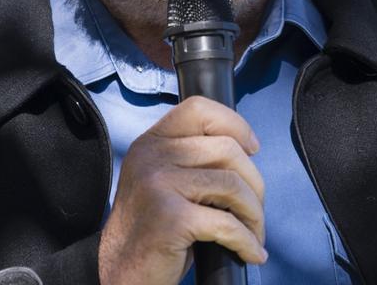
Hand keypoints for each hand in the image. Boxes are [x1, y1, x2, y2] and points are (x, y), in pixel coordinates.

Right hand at [98, 96, 267, 284]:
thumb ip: (192, 159)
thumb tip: (246, 150)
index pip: (199, 109)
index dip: (234, 124)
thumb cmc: (154, 230)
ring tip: (254, 234)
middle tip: (254, 212)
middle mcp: (152, 157)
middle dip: (254, 184)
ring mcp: (159, 185)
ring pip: (232, 185)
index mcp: (151, 143)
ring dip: (254, 215)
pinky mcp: (171, 217)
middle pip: (227, 149)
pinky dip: (247, 242)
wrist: (121, 271)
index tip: (252, 149)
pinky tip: (251, 253)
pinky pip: (228, 223)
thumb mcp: (165, 180)